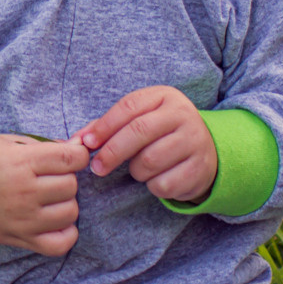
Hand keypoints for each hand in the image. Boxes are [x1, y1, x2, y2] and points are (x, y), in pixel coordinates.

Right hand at [0, 135, 85, 255]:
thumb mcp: (8, 142)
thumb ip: (45, 144)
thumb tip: (79, 147)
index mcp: (21, 163)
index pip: (72, 159)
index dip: (78, 154)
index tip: (70, 156)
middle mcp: (23, 193)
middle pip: (71, 186)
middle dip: (67, 178)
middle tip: (51, 177)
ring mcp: (22, 220)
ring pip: (71, 213)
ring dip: (66, 203)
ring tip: (51, 198)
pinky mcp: (20, 240)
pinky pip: (60, 244)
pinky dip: (66, 234)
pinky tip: (56, 221)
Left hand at [75, 85, 217, 203]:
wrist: (207, 150)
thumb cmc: (161, 134)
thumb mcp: (140, 120)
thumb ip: (106, 127)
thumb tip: (75, 141)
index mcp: (165, 97)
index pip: (129, 106)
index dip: (104, 126)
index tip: (87, 143)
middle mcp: (183, 114)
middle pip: (139, 132)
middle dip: (112, 152)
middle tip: (97, 167)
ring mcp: (195, 140)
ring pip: (149, 160)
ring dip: (136, 171)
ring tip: (139, 169)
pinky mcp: (199, 168)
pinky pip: (163, 183)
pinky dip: (153, 186)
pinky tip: (158, 178)